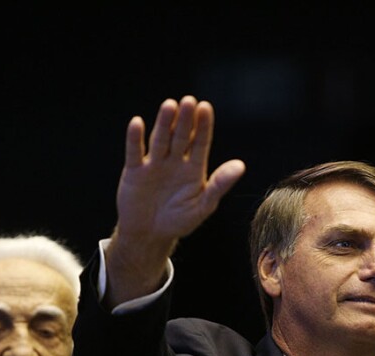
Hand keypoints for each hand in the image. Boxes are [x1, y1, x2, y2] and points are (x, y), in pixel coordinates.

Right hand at [105, 96, 244, 305]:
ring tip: (169, 105)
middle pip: (181, 136)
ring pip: (160, 139)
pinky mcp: (134, 171)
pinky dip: (135, 139)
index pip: (201, 142)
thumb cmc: (179, 220)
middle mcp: (175, 161)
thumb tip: (240, 166)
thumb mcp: (202, 206)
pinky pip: (135, 152)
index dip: (203, 126)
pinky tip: (138, 123)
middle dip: (185, 120)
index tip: (206, 108)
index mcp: (194, 168)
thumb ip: (219, 185)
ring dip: (163, 123)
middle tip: (189, 101)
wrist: (150, 235)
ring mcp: (154, 164)